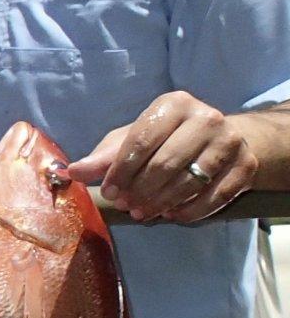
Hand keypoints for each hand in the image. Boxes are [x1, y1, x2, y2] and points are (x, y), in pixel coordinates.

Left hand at [66, 91, 257, 222]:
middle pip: (166, 163)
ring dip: (161, 202)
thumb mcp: (133, 139)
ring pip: (190, 182)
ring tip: (143, 212)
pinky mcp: (246, 166)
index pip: (142, 140)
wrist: (222, 139)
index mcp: (174, 104)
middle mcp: (206, 118)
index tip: (109, 192)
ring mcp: (230, 142)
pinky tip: (171, 214)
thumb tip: (71, 172)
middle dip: (140, 189)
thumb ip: (104, 157)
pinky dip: (189, 210)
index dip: (121, 170)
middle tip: (127, 206)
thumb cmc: (167, 138)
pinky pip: (214, 197)